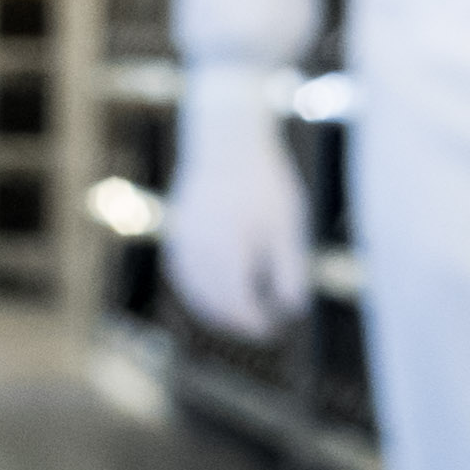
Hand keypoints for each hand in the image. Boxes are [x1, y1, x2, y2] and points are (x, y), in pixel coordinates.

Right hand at [162, 77, 314, 338]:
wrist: (227, 142)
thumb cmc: (264, 183)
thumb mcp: (288, 224)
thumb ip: (290, 268)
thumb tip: (293, 310)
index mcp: (231, 247)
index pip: (241, 303)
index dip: (258, 322)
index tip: (276, 328)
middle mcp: (202, 248)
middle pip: (217, 303)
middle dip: (239, 321)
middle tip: (263, 328)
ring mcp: (184, 241)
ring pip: (196, 292)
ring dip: (217, 311)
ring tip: (241, 316)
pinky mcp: (177, 234)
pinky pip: (183, 275)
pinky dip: (198, 291)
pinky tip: (216, 295)